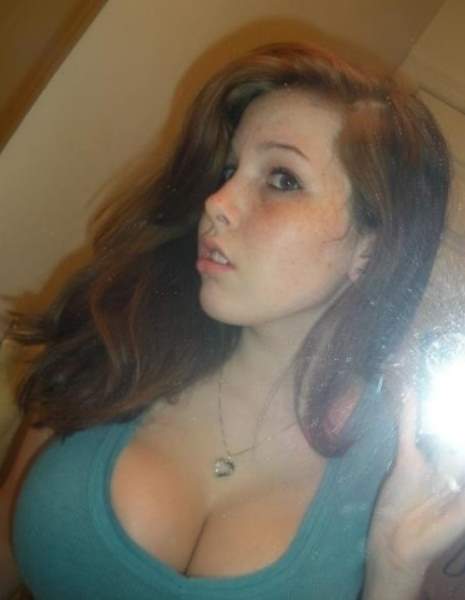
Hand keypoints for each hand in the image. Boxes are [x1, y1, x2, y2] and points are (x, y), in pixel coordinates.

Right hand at [364, 388, 464, 598]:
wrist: (396, 552)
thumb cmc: (433, 536)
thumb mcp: (458, 515)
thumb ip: (462, 495)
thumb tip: (446, 455)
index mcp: (460, 475)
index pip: (457, 437)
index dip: (454, 414)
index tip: (455, 387)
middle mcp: (445, 460)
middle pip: (447, 427)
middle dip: (445, 404)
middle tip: (444, 374)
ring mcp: (423, 458)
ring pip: (427, 423)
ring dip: (426, 403)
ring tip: (425, 374)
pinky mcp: (402, 459)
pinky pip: (404, 430)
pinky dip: (404, 411)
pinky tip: (403, 391)